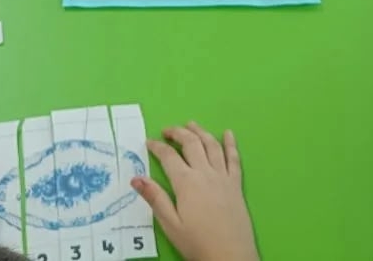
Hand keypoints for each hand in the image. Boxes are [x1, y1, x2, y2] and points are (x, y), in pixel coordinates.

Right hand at [132, 123, 257, 260]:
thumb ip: (155, 199)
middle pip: (191, 144)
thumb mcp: (170, 225)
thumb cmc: (197, 243)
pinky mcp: (236, 184)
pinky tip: (229, 134)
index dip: (157, 147)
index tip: (148, 142)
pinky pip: (234, 159)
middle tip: (167, 130)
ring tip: (191, 124)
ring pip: (212, 146)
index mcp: (186, 183)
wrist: (231, 257)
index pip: (169, 156)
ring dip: (201, 132)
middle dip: (178, 133)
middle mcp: (205, 173)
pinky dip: (231, 144)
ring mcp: (223, 177)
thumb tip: (136, 178)